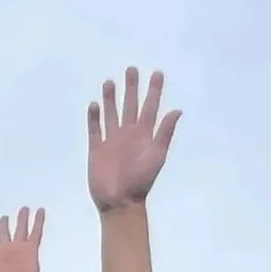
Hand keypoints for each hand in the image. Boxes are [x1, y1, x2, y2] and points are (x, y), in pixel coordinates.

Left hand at [0, 209, 45, 271]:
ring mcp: (18, 250)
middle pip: (4, 235)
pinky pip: (35, 232)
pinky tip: (40, 210)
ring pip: (20, 230)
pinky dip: (38, 221)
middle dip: (3, 226)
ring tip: (24, 208)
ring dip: (22, 220)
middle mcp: (5, 252)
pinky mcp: (30, 250)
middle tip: (4, 217)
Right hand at [87, 67, 180, 212]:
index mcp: (144, 134)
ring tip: (110, 82)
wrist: (120, 201)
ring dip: (110, 99)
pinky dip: (94, 118)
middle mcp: (128, 134)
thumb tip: (176, 110)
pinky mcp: (97, 150)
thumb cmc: (141, 181)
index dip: (154, 90)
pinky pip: (95, 130)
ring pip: (111, 114)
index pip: (151, 107)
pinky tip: (94, 105)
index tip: (157, 73)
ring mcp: (112, 141)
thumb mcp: (157, 155)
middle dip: (131, 88)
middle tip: (132, 69)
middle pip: (130, 105)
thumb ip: (165, 132)